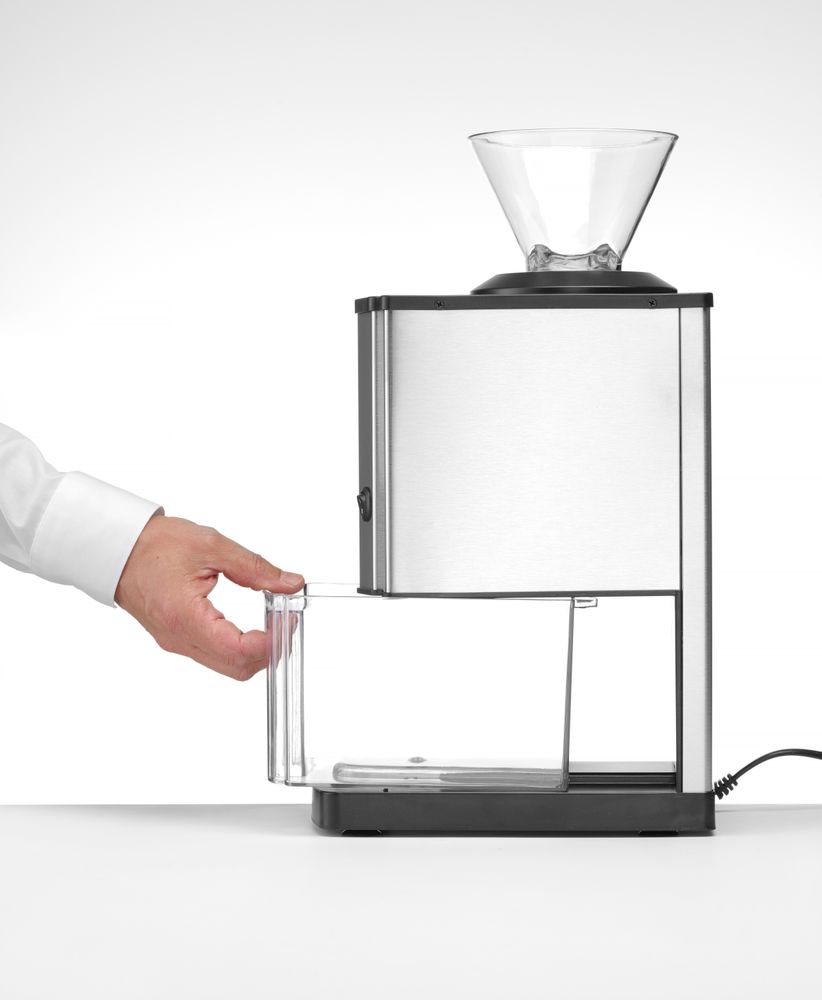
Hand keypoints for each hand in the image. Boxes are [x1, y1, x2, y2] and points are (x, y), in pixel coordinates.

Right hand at [115, 514, 303, 679]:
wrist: (117, 548)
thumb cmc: (153, 545)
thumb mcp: (212, 546)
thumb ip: (255, 568)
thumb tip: (289, 583)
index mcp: (185, 617)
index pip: (239, 651)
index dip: (272, 641)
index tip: (288, 619)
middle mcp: (179, 639)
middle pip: (238, 668)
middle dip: (270, 650)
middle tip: (286, 621)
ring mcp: (177, 643)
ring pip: (228, 667)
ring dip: (256, 651)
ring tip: (272, 620)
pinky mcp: (178, 640)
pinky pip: (215, 656)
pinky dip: (240, 647)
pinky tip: (252, 625)